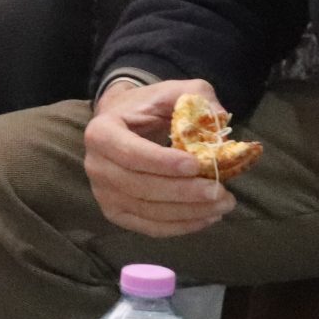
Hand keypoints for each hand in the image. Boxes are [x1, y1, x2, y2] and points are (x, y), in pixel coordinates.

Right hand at [82, 78, 235, 238]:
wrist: (123, 125)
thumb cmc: (148, 108)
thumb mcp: (171, 92)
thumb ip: (196, 96)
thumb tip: (218, 117)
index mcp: (101, 132)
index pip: (130, 153)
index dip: (162, 162)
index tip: (196, 165)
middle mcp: (96, 166)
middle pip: (140, 187)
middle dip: (183, 192)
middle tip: (220, 192)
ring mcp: (103, 194)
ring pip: (147, 211)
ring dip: (188, 212)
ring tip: (222, 205)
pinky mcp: (116, 213)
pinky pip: (149, 227)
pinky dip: (180, 226)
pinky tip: (207, 217)